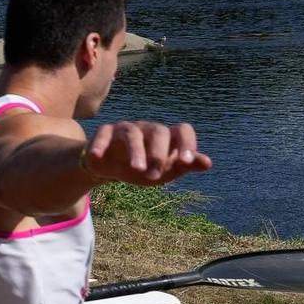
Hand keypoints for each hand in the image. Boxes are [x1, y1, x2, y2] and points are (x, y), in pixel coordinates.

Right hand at [83, 121, 210, 186]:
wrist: (111, 168)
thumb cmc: (144, 167)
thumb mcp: (166, 170)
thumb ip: (185, 166)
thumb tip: (207, 163)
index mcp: (166, 137)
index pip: (182, 130)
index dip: (187, 144)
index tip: (186, 162)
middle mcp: (147, 129)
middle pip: (158, 131)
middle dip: (159, 153)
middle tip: (155, 175)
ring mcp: (125, 129)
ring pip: (132, 134)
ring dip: (136, 152)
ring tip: (137, 170)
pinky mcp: (105, 133)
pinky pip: (103, 135)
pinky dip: (99, 145)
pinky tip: (96, 157)